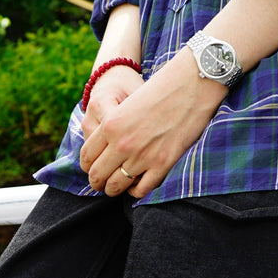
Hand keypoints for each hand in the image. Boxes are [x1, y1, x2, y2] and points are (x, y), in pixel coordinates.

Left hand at [79, 49, 225, 199]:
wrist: (191, 85)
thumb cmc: (161, 91)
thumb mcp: (127, 104)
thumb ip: (114, 127)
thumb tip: (107, 150)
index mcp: (110, 125)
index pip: (86, 156)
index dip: (87, 168)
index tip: (93, 170)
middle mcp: (122, 143)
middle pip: (98, 175)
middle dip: (98, 183)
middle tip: (103, 184)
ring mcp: (142, 156)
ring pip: (116, 186)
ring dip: (114, 190)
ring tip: (118, 188)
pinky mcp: (162, 164)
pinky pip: (141, 190)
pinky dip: (136, 192)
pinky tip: (137, 186)